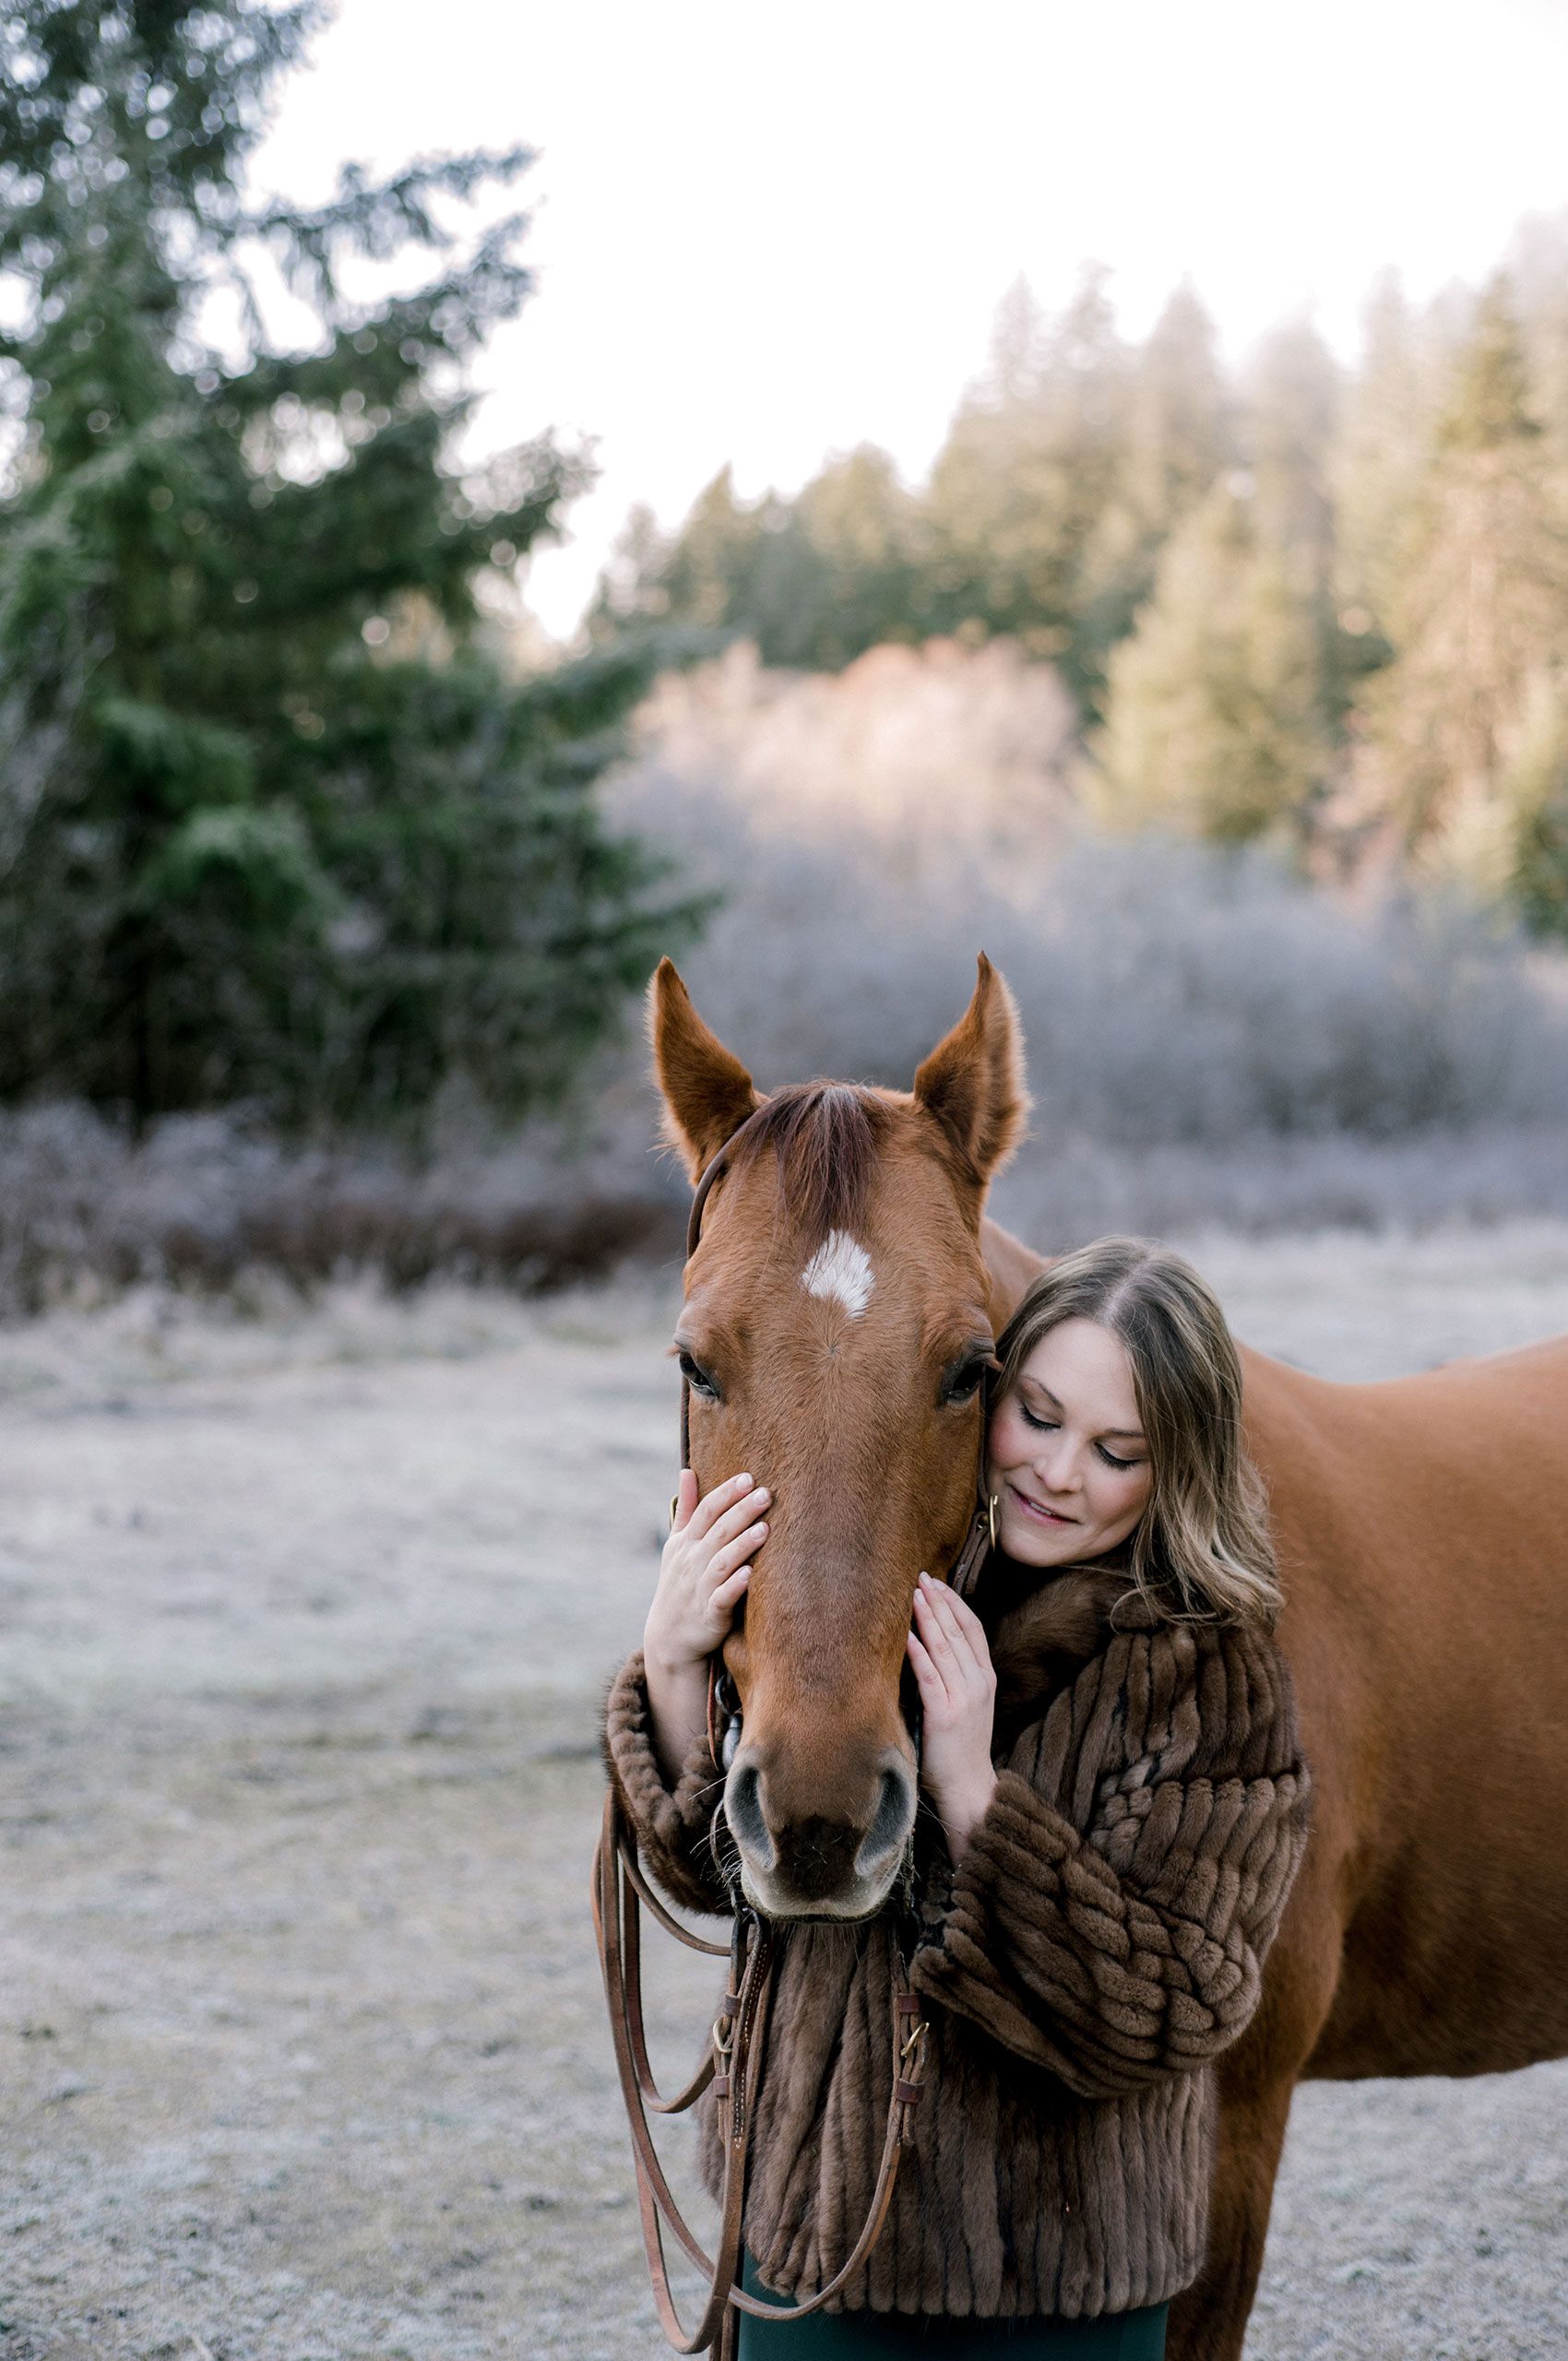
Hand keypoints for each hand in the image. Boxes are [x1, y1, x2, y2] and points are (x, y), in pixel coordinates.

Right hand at [643, 1469, 768, 1785]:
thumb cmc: (678, 1583)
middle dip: (741, 1512)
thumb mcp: (676, 1545)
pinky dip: (734, 1586)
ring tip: (765, 1529)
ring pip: (722, 1562)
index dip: (725, 1494)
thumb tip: (687, 1470)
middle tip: (765, 1494)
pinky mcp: (710, 1614)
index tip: (747, 1478)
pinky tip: (749, 1575)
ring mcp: (699, 1588)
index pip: (706, 1512)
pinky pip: (722, 1598)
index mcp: (686, 1543)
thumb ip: (687, 1509)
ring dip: (742, 1545)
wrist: (669, 1637)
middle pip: (718, 1532)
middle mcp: (691, 1563)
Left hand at [907, 1571, 997, 1862]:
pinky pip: (929, 1676)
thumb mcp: (971, 1705)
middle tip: (920, 1577)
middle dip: (938, 1601)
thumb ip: (959, 1676)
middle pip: (957, 1631)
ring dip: (927, 1618)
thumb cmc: (962, 1748)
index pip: (973, 1629)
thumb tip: (932, 1644)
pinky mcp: (944, 1714)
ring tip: (912, 1595)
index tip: (937, 1583)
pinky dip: (918, 1653)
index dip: (955, 1603)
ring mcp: (963, 1698)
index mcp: (986, 1679)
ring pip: (944, 1648)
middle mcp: (978, 1683)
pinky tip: (907, 1635)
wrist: (970, 1789)